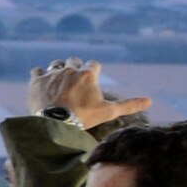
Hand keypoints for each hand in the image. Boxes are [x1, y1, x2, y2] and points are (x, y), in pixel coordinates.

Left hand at [28, 58, 151, 129]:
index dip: (92, 73)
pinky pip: (36, 71)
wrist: (55, 125)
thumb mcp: (108, 112)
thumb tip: (149, 101)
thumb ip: (128, 105)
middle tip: (73, 82)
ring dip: (58, 70)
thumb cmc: (84, 118)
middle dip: (75, 68)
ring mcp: (53, 74)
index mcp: (88, 74)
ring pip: (56, 64)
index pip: (93, 65)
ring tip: (58, 82)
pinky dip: (39, 75)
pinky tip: (42, 83)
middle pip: (74, 61)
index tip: (90, 82)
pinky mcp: (37, 81)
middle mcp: (70, 70)